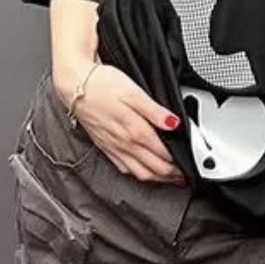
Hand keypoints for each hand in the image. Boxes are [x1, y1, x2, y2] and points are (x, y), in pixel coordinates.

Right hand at [56, 64, 186, 184]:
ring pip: (140, 173)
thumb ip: (155, 111)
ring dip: (157, 178)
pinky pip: (124, 168)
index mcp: (135, 130)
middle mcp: (125, 143)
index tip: (190, 163)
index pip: (163, 154)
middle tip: (184, 176)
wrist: (74, 85)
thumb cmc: (101, 84)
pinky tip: (142, 171)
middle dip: (172, 175)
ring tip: (170, 178)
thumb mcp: (134, 92)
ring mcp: (114, 147)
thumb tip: (174, 123)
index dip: (179, 162)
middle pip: (154, 168)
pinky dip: (137, 174)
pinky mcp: (105, 147)